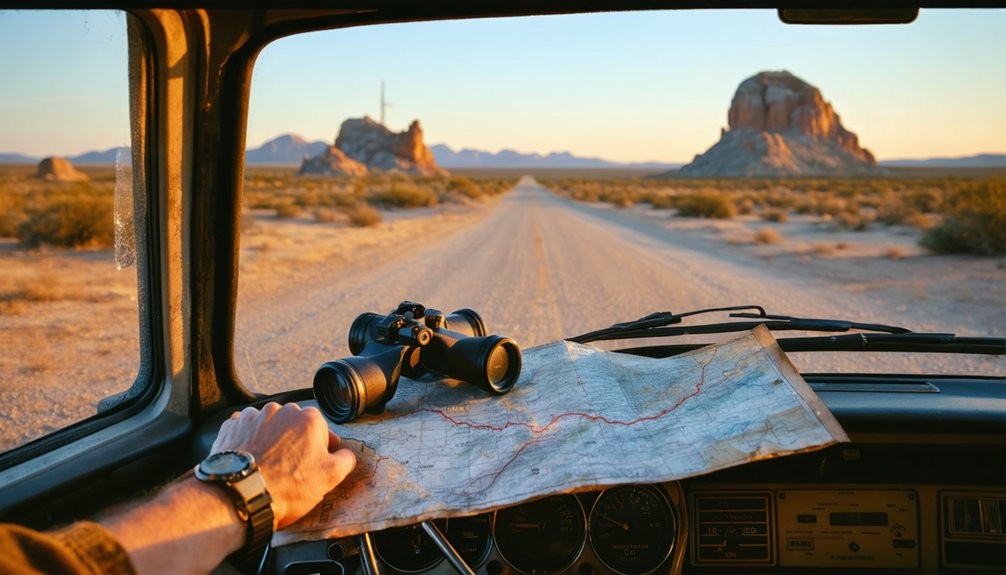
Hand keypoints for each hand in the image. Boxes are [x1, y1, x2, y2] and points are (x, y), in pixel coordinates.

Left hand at [211, 402, 355, 528]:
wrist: (241, 495)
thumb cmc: (287, 486)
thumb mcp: (330, 477)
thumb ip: (345, 460)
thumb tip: (346, 455)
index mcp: (309, 419)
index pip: (322, 429)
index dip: (322, 447)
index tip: (318, 461)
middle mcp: (281, 411)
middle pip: (295, 425)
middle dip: (296, 441)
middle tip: (293, 466)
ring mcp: (254, 417)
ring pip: (269, 426)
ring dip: (272, 440)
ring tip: (270, 465)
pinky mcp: (232, 427)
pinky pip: (246, 430)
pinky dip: (249, 440)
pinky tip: (252, 458)